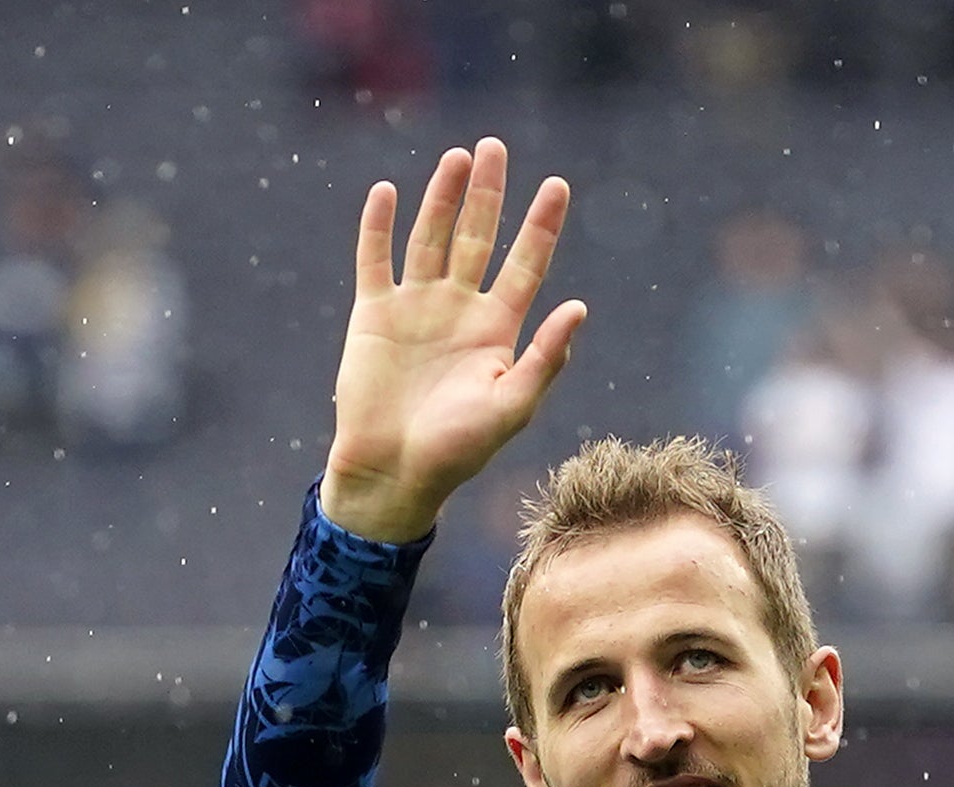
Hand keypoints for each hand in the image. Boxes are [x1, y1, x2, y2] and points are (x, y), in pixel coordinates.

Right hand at [320, 139, 587, 546]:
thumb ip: (544, 358)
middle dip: (488, 194)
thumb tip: (579, 306)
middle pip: (477, 236)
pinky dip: (377, 227)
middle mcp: (459, 309)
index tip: (556, 185)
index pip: (525, 263)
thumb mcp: (511, 407)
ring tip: (456, 157)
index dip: (541, 225)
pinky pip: (375, 260)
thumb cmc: (457, 451)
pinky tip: (385, 193)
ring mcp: (415, 308)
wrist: (393, 473)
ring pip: (430, 237)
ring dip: (441, 197)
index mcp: (497, 329)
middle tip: (495, 147)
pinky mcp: (373, 315)